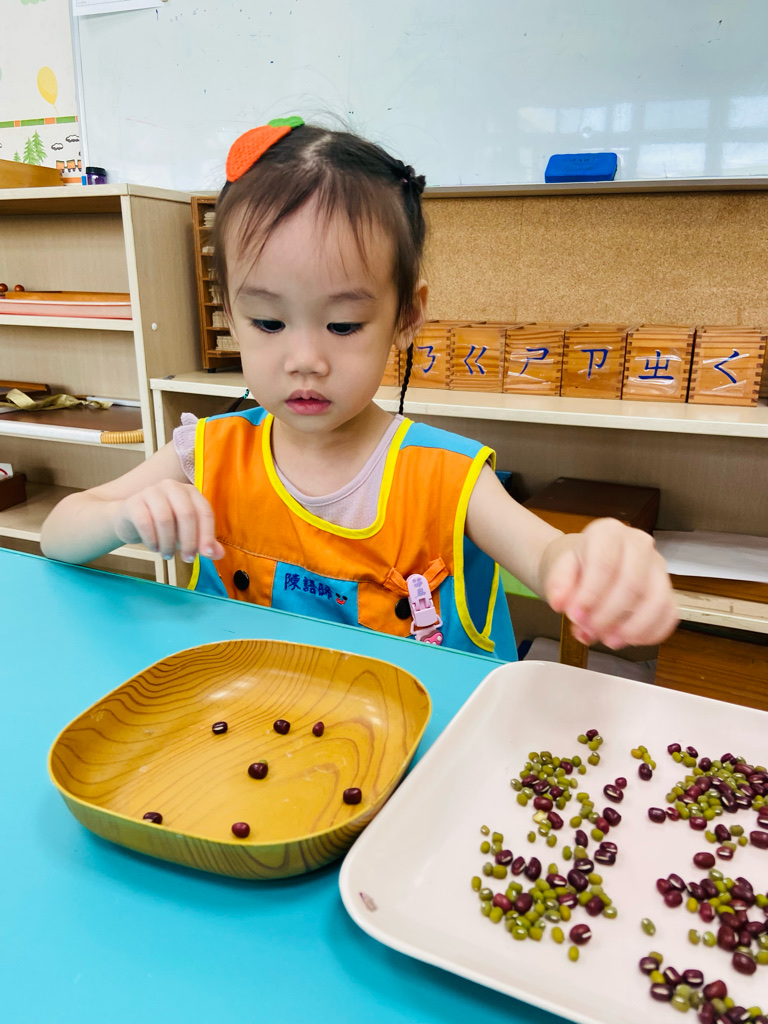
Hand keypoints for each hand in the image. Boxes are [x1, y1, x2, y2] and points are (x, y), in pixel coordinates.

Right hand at [112, 479, 225, 562]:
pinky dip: (152, 539)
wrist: (130, 521)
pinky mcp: (133, 502)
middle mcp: (172, 486)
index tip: (207, 554)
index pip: (204, 511)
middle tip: (188, 559)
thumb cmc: (165, 527)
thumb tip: (219, 554)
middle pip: (186, 513)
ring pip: (165, 519)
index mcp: (190, 492)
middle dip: (189, 541)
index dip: (207, 534)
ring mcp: (151, 491)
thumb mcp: (187, 534)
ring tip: (168, 555)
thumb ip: (204, 542)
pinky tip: (154, 548)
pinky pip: (145, 522)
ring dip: (168, 543)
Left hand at [541, 518, 677, 648]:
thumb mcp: (559, 567)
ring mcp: (657, 567)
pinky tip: (630, 640)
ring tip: (609, 640)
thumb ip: (558, 584)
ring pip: (656, 600)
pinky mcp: (666, 589)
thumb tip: (560, 602)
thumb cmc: (576, 564)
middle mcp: (639, 544)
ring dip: (633, 628)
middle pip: (632, 584)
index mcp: (609, 532)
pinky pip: (669, 614)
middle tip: (589, 630)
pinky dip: (652, 632)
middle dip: (609, 615)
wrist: (585, 563)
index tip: (575, 615)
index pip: (605, 563)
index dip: (590, 594)